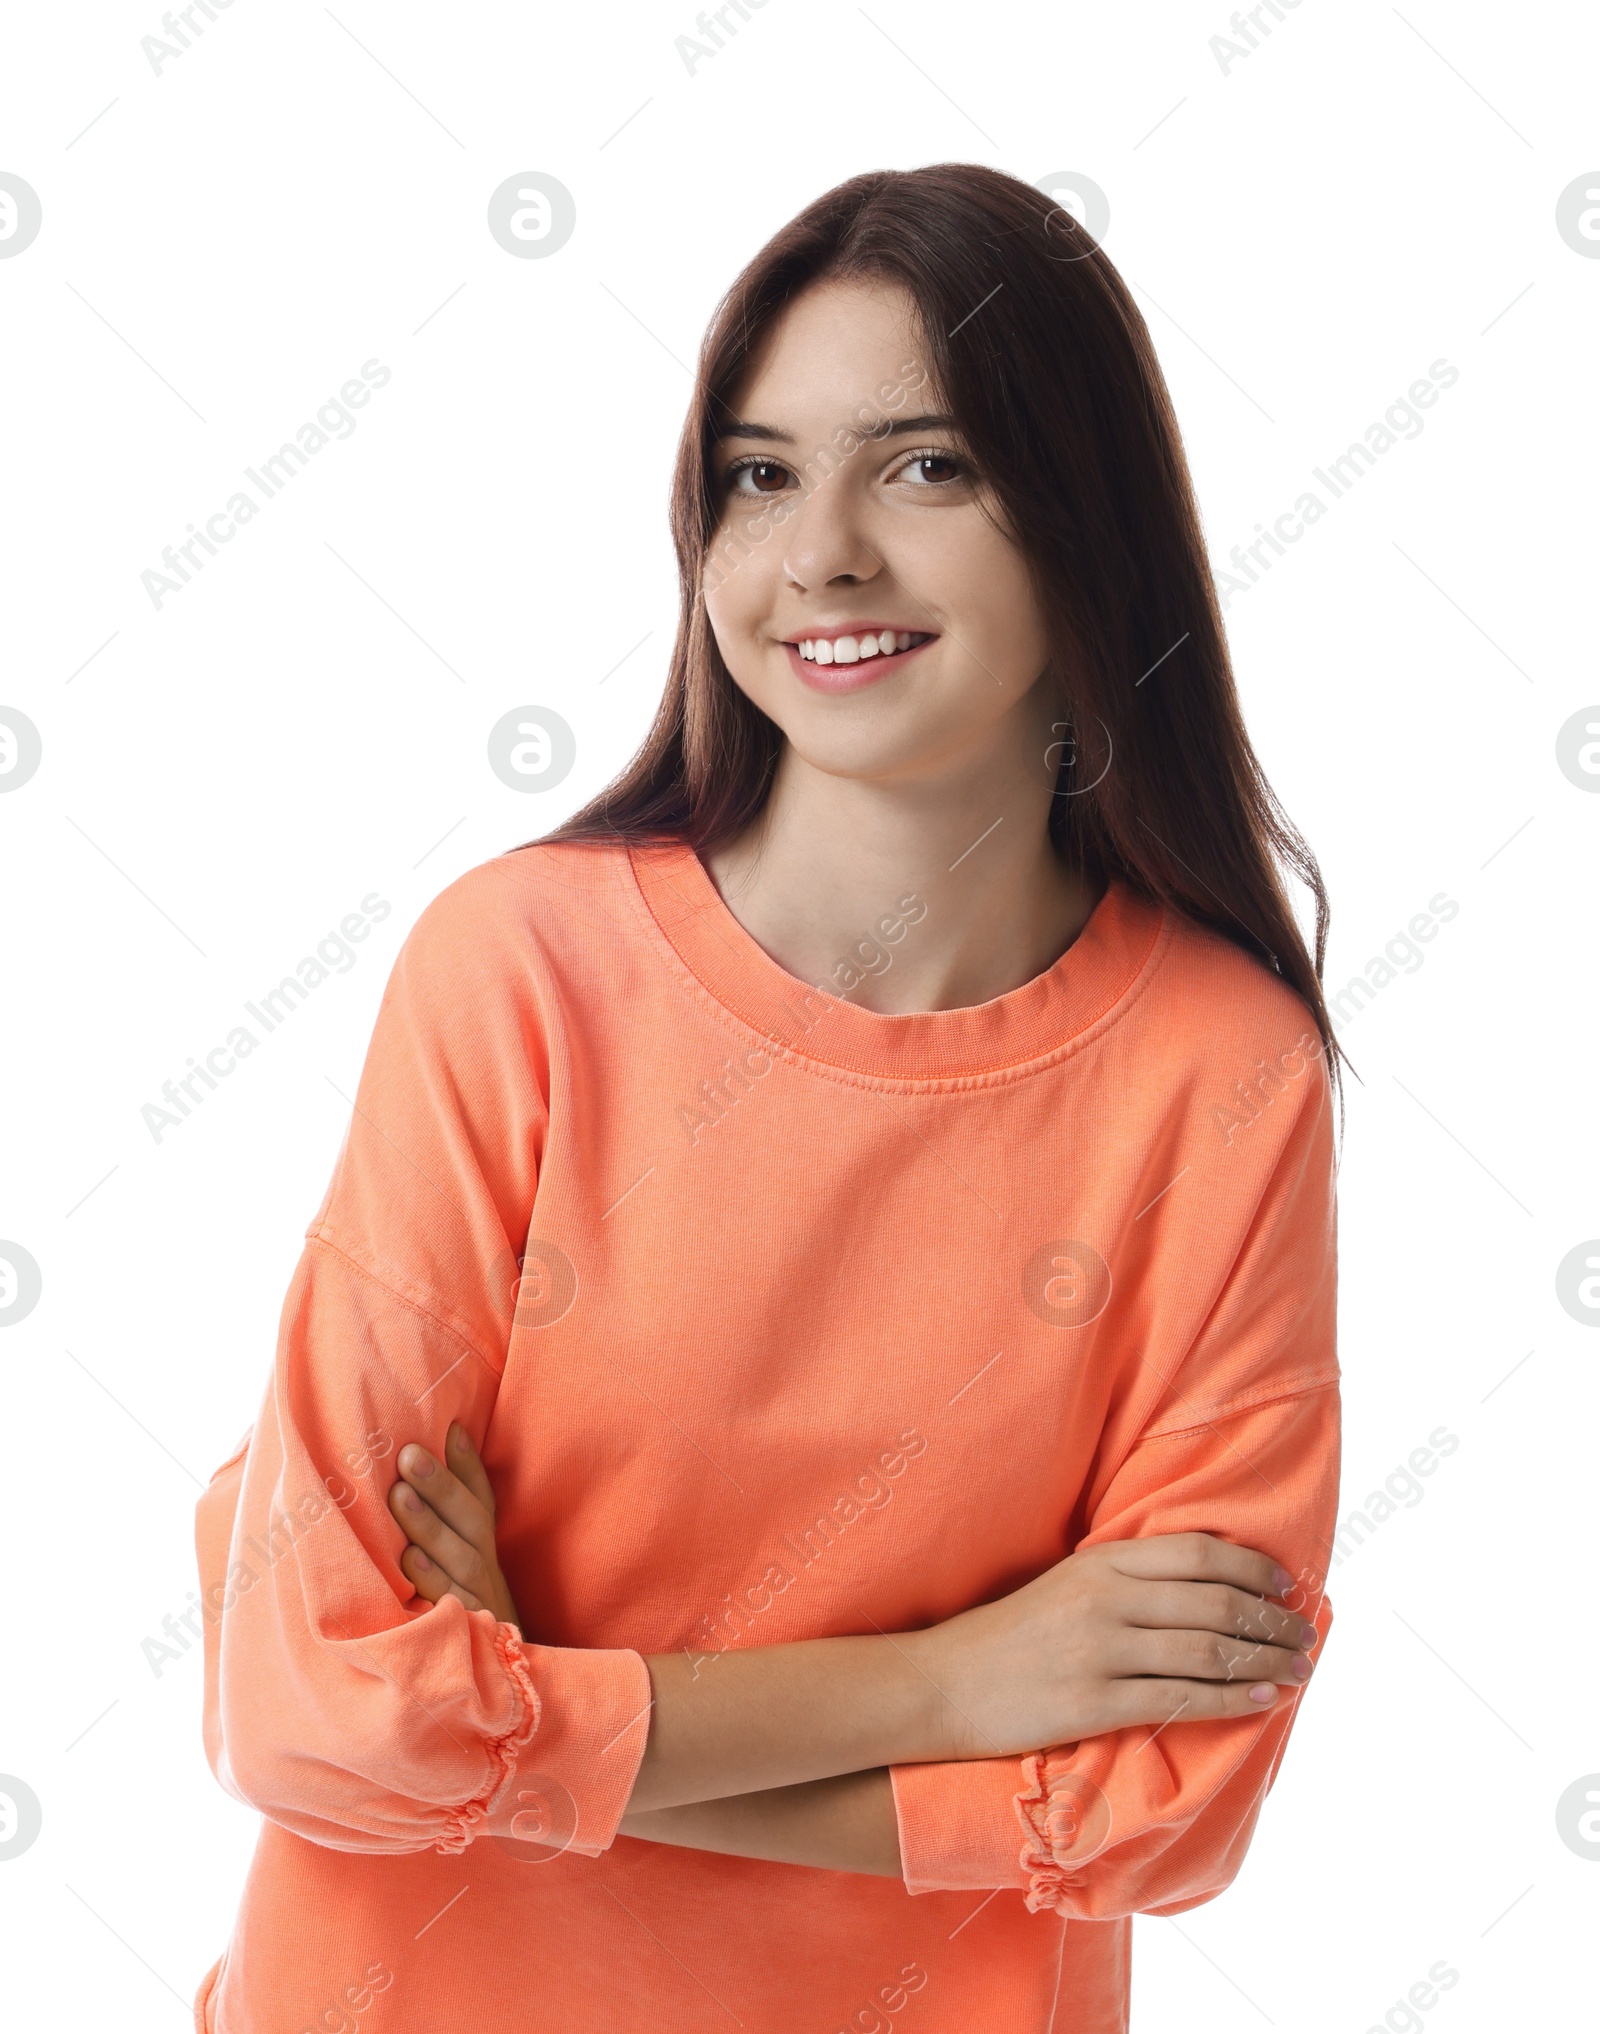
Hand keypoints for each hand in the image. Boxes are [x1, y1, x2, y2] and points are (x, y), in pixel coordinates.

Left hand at [386, 1421, 524, 1635]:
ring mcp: (479, 1602)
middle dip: (441, 1487)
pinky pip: (451, 1605)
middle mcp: (486, 1570)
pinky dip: (432, 1581)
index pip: (481, 1500)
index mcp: (484, 1549)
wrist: (487, 1684)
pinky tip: (409, 1560)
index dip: (467, 1466)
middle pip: (471, 1522)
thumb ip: (450, 1517)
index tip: (448, 1429)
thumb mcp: (460, 1562)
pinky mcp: (468, 1635)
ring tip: (400, 1494)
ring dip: (430, 1526)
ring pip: (461, 1559)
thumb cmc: (459, 1609)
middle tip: (410, 1454)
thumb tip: (436, 1454)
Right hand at [909, 1532, 1319, 1759]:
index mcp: (1099, 1563)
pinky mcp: (1094, 1703)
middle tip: (1307, 1633)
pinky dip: (1232, 1699)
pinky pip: (1181, 1699)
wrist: (941, 1685)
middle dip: (1271, 1620)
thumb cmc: (1005, 1637)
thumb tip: (1196, 1582)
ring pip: (1207, 1651)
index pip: (1196, 1554)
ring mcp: (1100, 1651)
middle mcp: (1105, 1600)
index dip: (1250, 1569)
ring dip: (1264, 1660)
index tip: (1285, 1585)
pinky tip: (1262, 1700)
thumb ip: (1121, 1579)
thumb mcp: (1061, 1584)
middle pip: (1213, 1603)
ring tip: (1298, 1669)